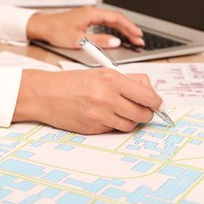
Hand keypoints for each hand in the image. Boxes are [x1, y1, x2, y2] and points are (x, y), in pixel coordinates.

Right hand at [12, 68, 162, 133]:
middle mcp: (107, 98)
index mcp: (112, 80)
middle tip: (142, 110)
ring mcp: (100, 116)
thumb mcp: (101, 73)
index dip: (157, 102)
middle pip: (143, 114)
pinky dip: (114, 124)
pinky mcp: (93, 129)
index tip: (159, 105)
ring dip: (130, 120)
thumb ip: (127, 81)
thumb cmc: (71, 82)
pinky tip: (104, 115)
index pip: (147, 95)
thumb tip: (149, 91)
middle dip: (146, 113)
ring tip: (119, 111)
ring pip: (130, 125)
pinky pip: (114, 130)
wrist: (45, 94)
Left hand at [26, 6, 144, 48]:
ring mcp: (90, 16)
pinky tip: (119, 37)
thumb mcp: (79, 40)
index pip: (116, 18)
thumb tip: (116, 42)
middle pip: (116, 19)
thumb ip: (98, 41)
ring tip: (133, 39)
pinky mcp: (87, 21)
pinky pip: (106, 24)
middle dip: (130, 29)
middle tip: (139, 40)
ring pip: (112, 22)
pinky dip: (115, 30)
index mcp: (91, 14)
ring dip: (123, 30)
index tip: (137, 35)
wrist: (43, 27)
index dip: (129, 27)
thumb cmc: (56, 31)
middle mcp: (92, 13)